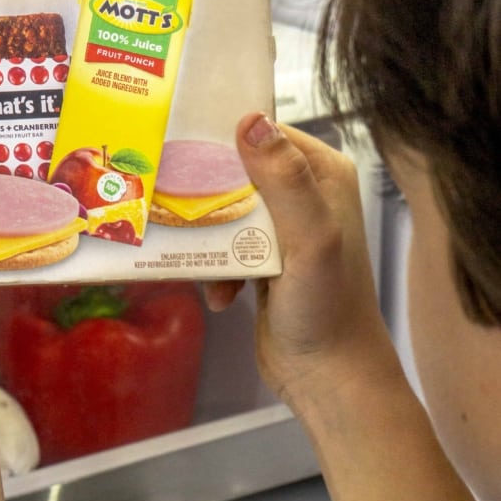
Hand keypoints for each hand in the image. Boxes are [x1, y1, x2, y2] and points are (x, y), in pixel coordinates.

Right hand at [205, 114, 403, 423]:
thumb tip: (251, 122)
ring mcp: (284, 229)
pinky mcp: (264, 260)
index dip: (222, 139)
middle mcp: (305, 194)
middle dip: (204, 191)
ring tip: (196, 258)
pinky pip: (223, 246)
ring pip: (224, 209)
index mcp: (324, 174)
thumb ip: (285, 181)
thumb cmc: (328, 309)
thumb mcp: (310, 239)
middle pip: (236, 170)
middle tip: (171, 202)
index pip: (264, 134)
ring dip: (205, 236)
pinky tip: (219, 295)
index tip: (179, 148)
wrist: (328, 378)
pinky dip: (213, 268)